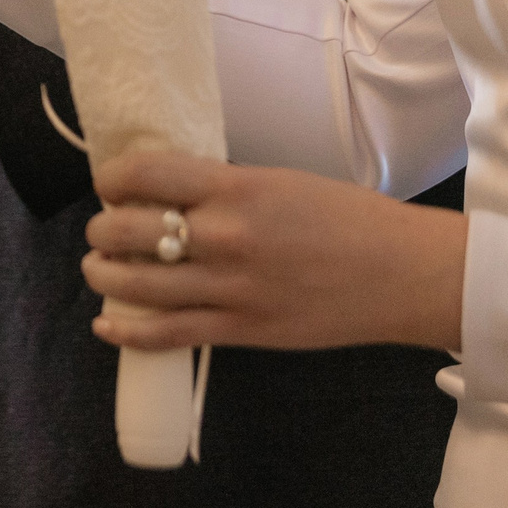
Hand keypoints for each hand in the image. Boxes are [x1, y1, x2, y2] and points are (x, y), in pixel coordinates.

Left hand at [83, 152, 468, 353]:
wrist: (405, 274)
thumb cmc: (350, 219)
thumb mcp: (279, 182)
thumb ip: (222, 190)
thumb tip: (168, 195)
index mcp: (236, 188)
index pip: (143, 173)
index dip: (111, 179)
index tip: (110, 185)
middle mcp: (225, 236)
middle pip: (125, 231)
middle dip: (102, 230)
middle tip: (106, 231)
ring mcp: (230, 288)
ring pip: (134, 285)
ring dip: (103, 275)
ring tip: (101, 269)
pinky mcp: (241, 331)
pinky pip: (165, 334)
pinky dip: (125, 331)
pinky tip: (107, 324)